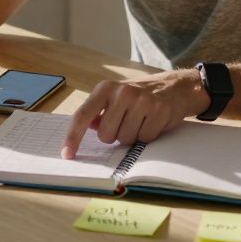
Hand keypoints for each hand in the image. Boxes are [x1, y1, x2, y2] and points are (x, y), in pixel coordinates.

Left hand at [60, 70, 209, 158]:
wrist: (174, 87)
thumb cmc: (138, 96)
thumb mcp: (114, 97)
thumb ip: (98, 113)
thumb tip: (87, 128)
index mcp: (105, 89)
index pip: (82, 115)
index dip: (73, 137)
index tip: (67, 154)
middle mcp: (121, 92)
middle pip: (106, 136)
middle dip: (115, 136)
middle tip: (126, 123)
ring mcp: (141, 100)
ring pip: (125, 140)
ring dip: (132, 137)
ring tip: (141, 121)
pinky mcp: (159, 110)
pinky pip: (145, 139)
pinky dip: (147, 136)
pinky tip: (152, 122)